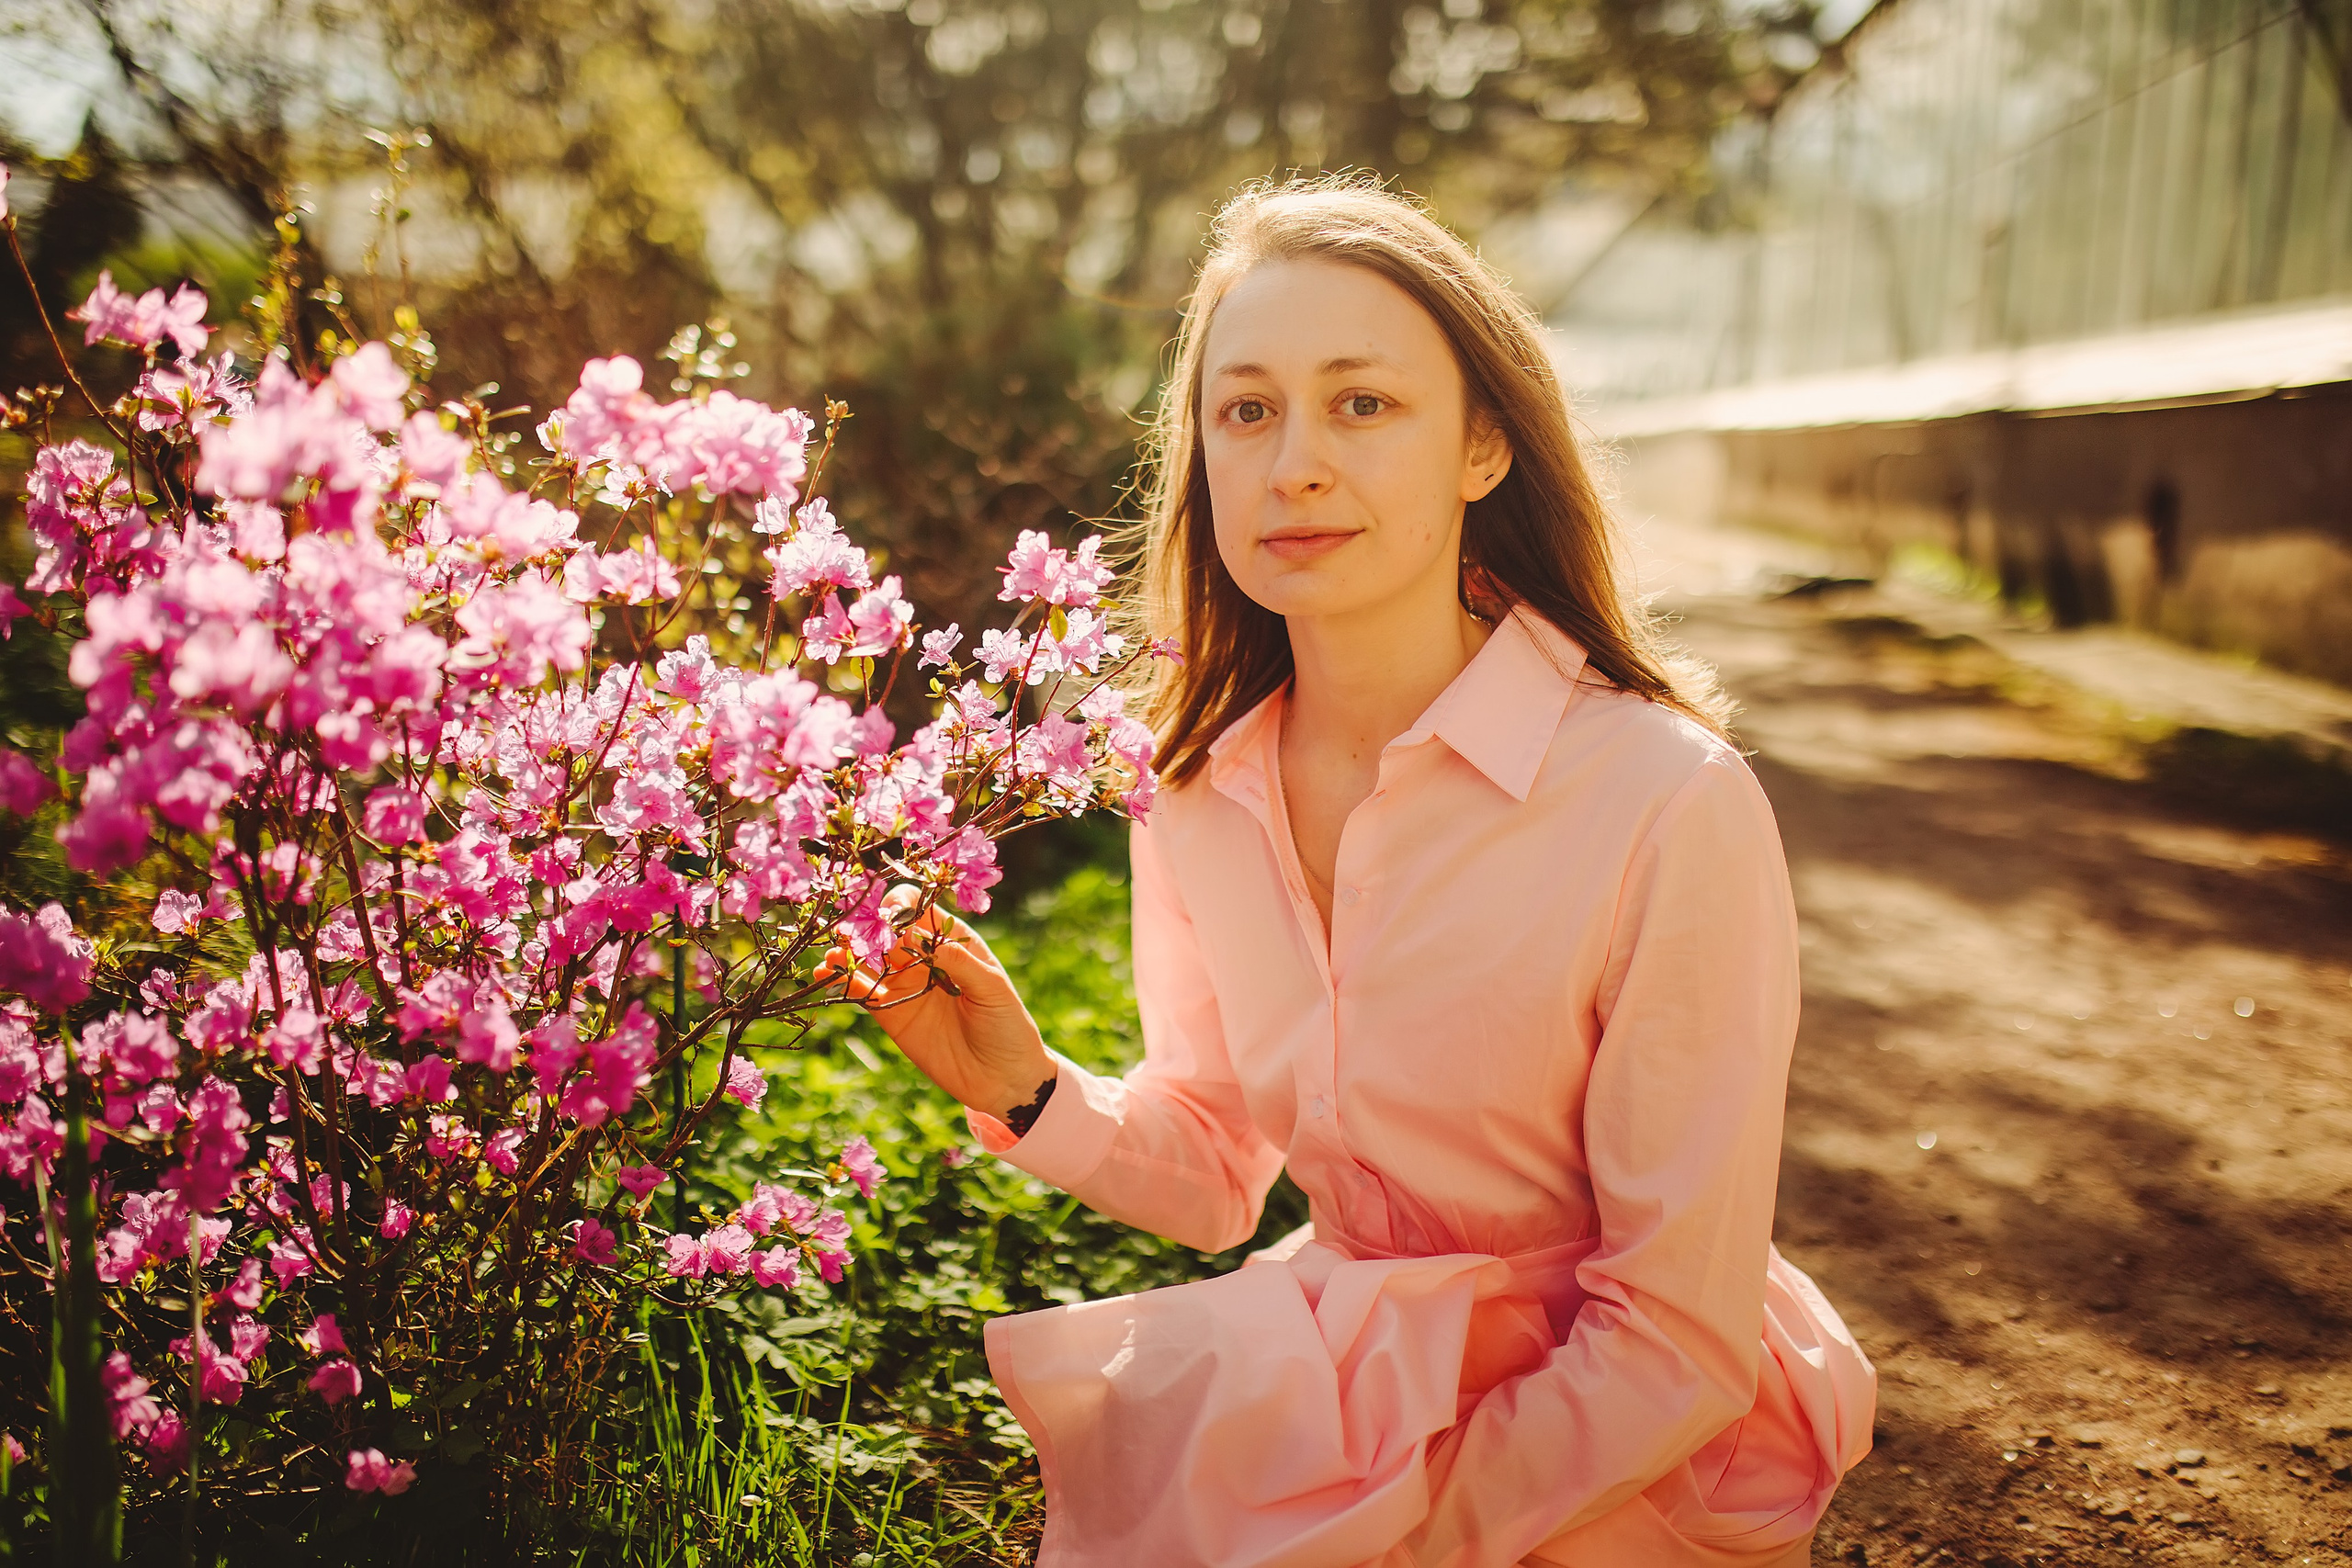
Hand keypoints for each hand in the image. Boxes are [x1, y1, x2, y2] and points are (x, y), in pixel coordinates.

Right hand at [813, 888, 1055, 1123]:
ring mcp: (905, 984)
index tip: (890, 914)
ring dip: (848, 949)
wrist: (1002, 1078)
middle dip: (868, 925)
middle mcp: (925, 958)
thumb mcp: (993, 989)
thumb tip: (922, 939)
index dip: (903, 904)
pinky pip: (860, 991)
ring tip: (834, 950)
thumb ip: (960, 963)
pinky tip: (826, 973)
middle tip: (854, 931)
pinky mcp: (890, 1013)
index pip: (921, 910)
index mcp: (953, 942)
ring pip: (868, 958)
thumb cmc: (1007, 1025)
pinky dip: (840, 980)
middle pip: (888, 930)